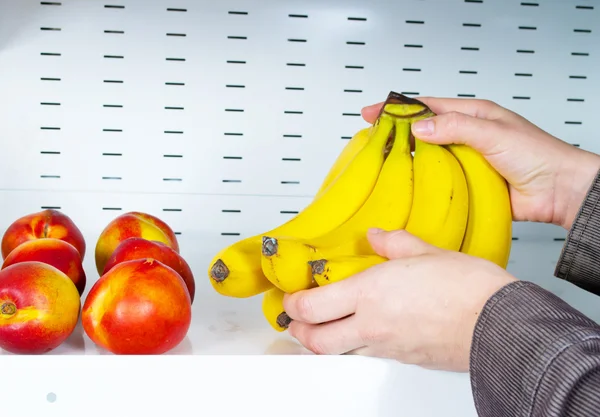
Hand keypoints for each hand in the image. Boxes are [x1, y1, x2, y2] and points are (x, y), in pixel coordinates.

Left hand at [283, 228, 515, 370]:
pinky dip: (357, 347)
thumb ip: (395, 243)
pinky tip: (367, 332)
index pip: (312, 306)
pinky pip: (369, 356)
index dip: (293, 303)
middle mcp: (373, 324)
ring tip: (327, 326)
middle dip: (299, 329)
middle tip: (297, 317)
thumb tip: (378, 236)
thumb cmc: (468, 289)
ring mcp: (387, 347)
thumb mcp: (427, 252)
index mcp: (371, 293)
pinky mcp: (405, 360)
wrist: (500, 324)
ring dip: (326, 341)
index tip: (292, 295)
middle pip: (316, 339)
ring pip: (340, 352)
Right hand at [363, 97, 599, 229]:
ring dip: (410, 160)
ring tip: (385, 164)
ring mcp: (466, 160)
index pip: (428, 106)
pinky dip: (425, 183)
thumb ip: (456, 127)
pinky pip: (441, 182)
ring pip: (430, 158)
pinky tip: (411, 187)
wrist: (558, 191)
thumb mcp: (493, 133)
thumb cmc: (537, 155)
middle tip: (374, 140)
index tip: (374, 112)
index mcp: (473, 115)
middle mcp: (467, 136)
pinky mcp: (468, 184)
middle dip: (399, 134)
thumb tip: (420, 126)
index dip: (399, 108)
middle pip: (425, 131)